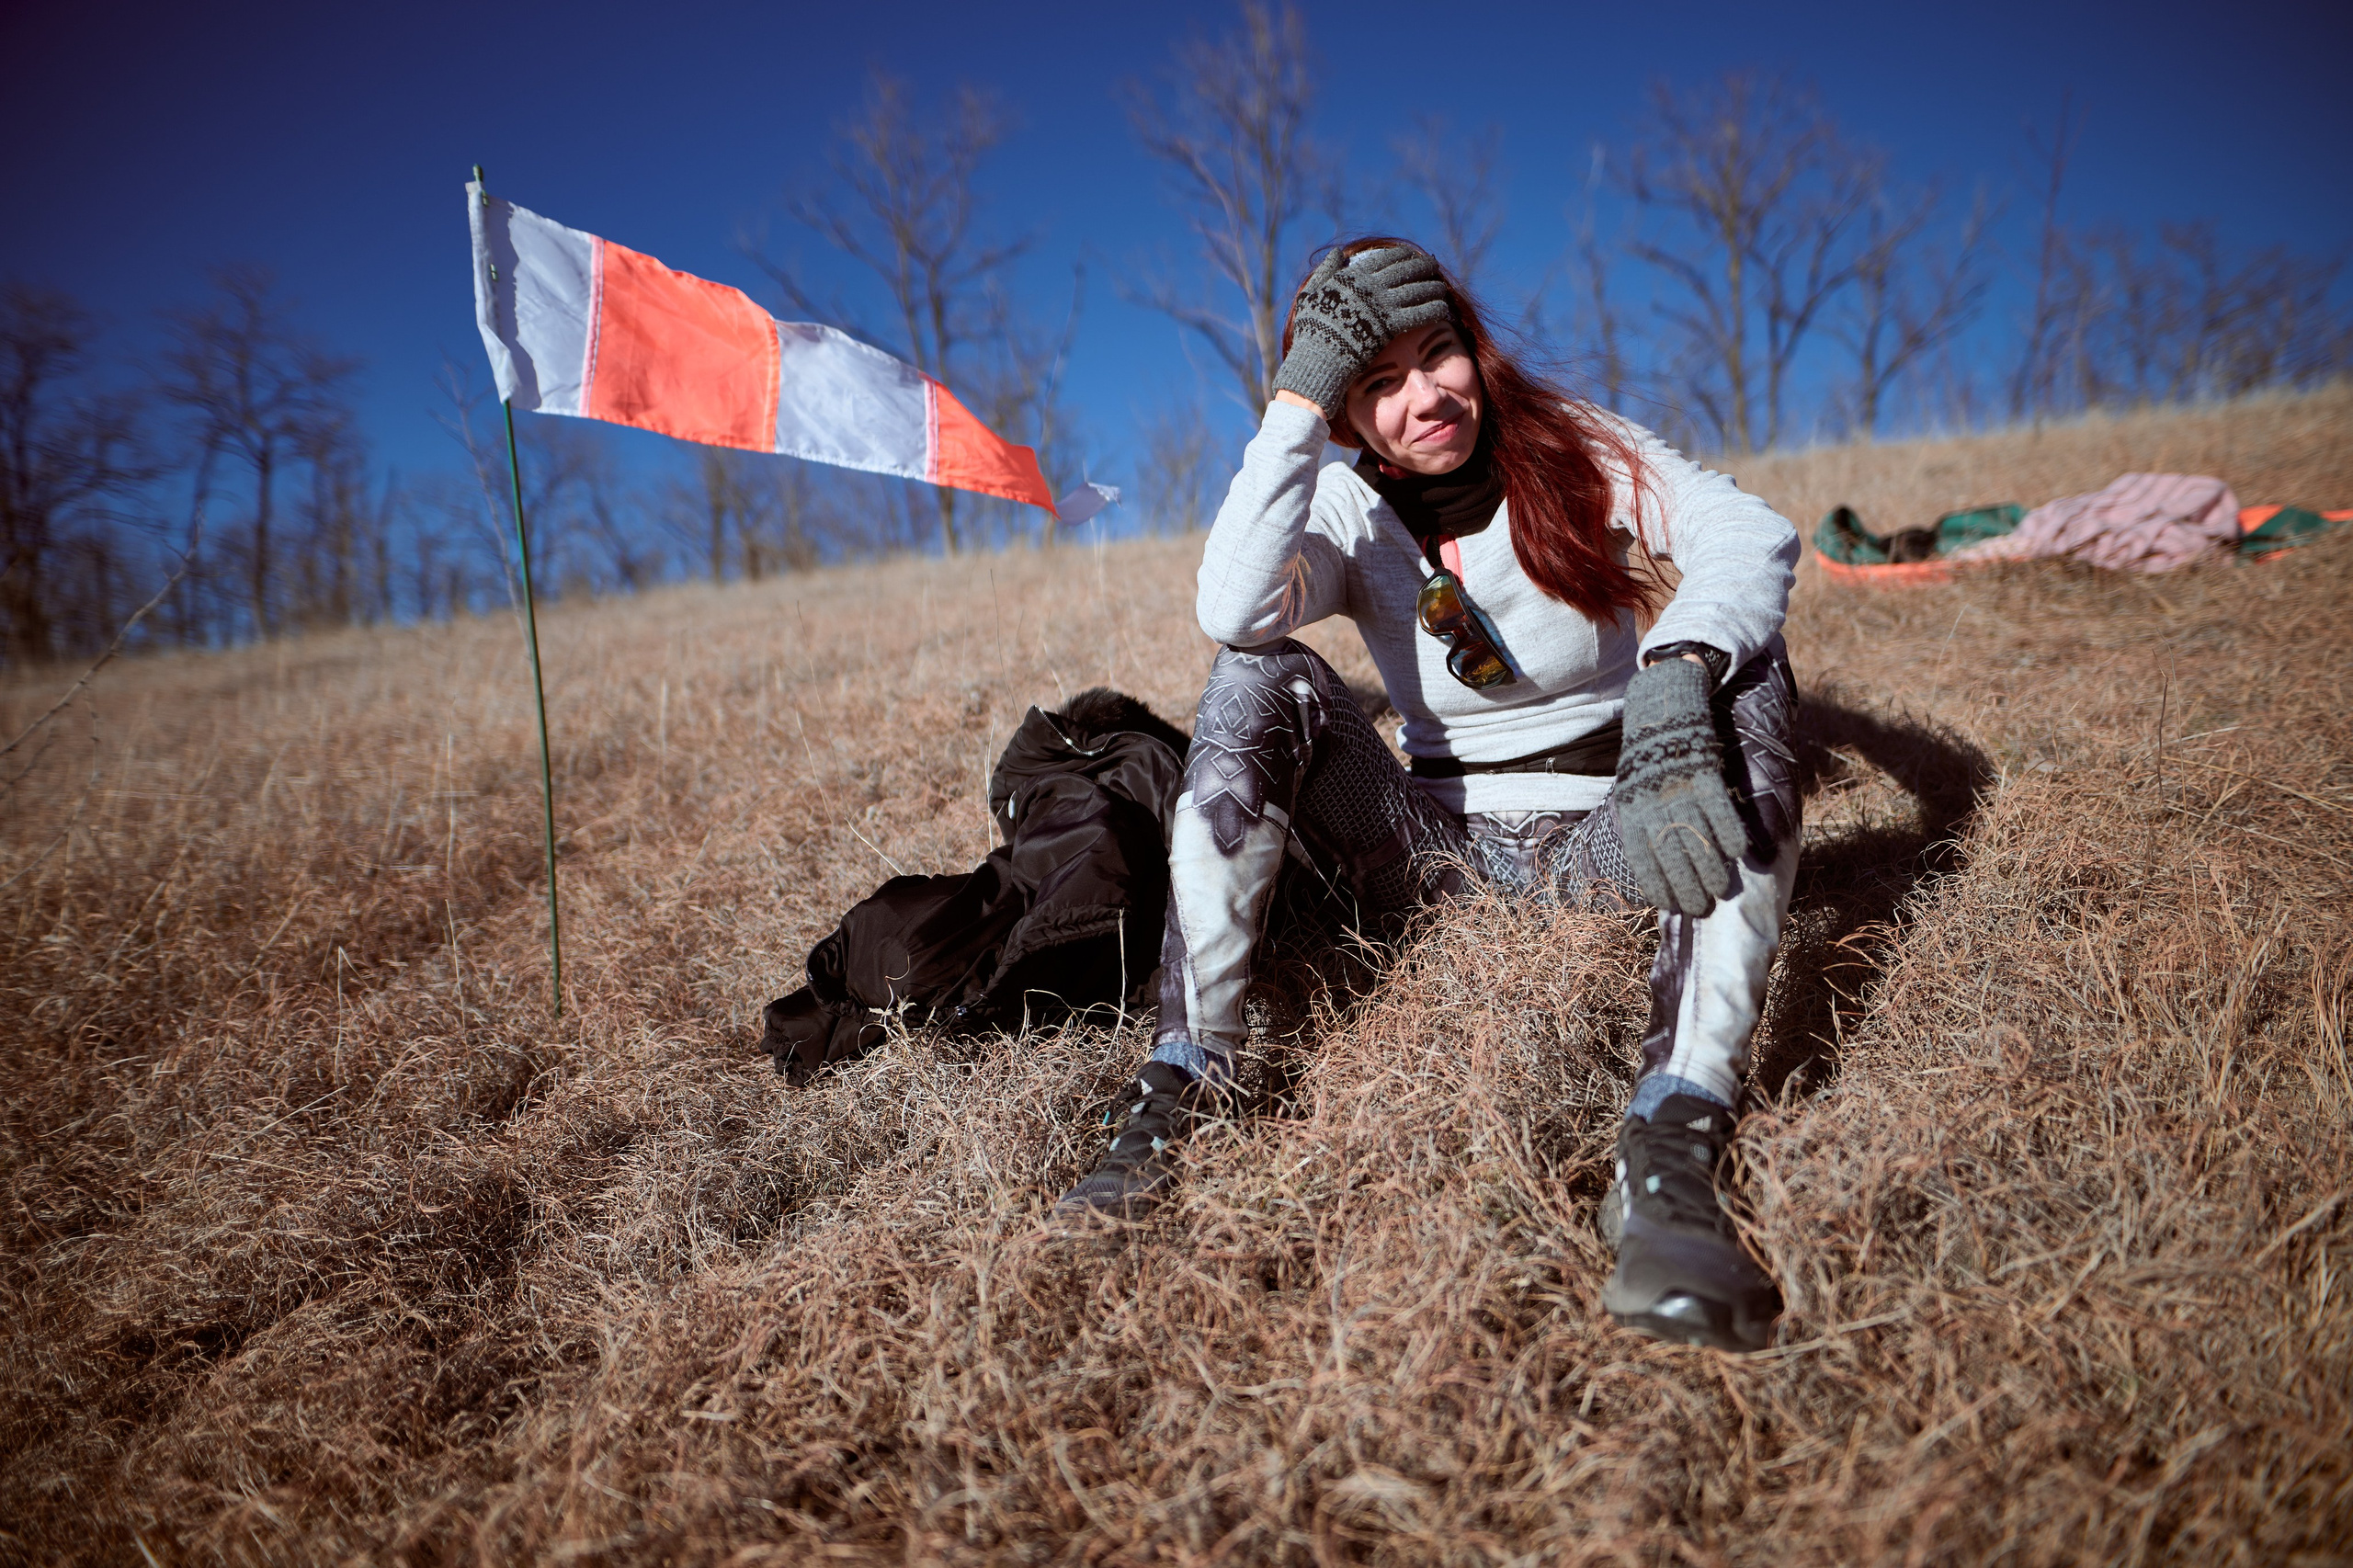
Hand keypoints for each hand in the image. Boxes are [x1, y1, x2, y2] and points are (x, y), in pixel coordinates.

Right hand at [1271, 245, 1450, 419]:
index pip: (1388, 258)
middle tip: (1434, 268)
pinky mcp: (1391, 326)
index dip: (1404, 256)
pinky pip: (1419, 313)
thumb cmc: (1312, 329)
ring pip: (1417, 290)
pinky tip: (1444, 309)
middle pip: (1407, 270)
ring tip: (1442, 288)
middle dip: (1423, 267)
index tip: (1413, 257)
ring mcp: (1382, 305)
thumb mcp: (1312, 293)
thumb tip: (1337, 253)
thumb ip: (1326, 271)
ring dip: (1433, 287)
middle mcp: (1371, 286)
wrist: (1318, 358)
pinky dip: (1434, 309)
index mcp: (1355, 275)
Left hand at [1613, 656, 1746, 918]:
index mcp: (1632, 809)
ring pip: (1696, 836)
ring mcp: (1677, 788)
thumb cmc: (1649, 759)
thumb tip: (1655, 864)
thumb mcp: (1634, 790)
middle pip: (1670, 854)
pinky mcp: (1702, 772)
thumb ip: (1645, 823)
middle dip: (1686, 886)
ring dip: (1710, 867)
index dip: (1658, 885)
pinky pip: (1718, 808)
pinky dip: (1729, 831)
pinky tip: (1739, 852)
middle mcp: (1652, 802)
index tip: (1673, 906)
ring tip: (1722, 889)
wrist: (1662, 706)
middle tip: (1703, 907)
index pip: (1642, 858)